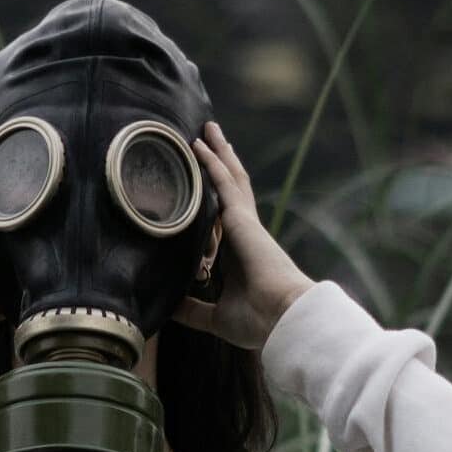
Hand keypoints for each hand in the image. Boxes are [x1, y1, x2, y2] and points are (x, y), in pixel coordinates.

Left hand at [170, 121, 314, 352]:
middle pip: (230, 189)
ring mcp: (245, 223)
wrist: (282, 318)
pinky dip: (211, 162)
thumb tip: (169, 308)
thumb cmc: (258, 322)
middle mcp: (243, 233)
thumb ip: (193, 310)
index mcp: (239, 254)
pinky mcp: (242, 218)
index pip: (225, 218)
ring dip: (218, 153)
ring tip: (207, 129)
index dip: (217, 198)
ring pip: (230, 178)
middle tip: (207, 139)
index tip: (206, 182)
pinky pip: (223, 183)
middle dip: (220, 164)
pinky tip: (199, 144)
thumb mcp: (215, 317)